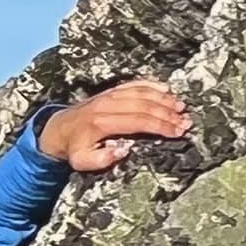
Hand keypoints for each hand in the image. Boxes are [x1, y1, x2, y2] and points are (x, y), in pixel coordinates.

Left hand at [41, 77, 192, 173]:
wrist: (59, 129)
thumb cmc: (74, 148)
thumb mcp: (82, 161)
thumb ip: (101, 159)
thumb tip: (124, 150)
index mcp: (102, 122)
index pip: (138, 121)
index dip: (160, 126)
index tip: (177, 132)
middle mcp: (107, 105)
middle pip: (144, 106)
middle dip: (168, 114)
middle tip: (186, 122)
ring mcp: (110, 95)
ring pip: (142, 93)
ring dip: (164, 99)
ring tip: (182, 108)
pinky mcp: (112, 91)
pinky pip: (135, 84)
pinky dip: (152, 85)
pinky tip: (167, 90)